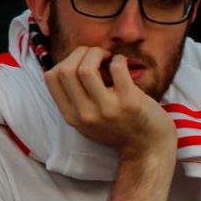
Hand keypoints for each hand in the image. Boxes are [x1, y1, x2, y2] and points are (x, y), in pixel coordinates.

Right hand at [45, 47, 175, 159]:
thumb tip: (72, 61)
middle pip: (66, 70)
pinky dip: (119, 59)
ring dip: (97, 53)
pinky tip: (123, 63)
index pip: (51, 78)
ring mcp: (107, 109)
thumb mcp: (88, 120)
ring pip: (86, 69)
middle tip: (96, 55)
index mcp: (72, 116)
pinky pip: (117, 68)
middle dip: (80, 53)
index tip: (81, 62)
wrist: (148, 147)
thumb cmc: (119, 127)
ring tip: (108, 57)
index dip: (65, 60)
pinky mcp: (129, 102)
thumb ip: (76, 99)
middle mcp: (85, 114)